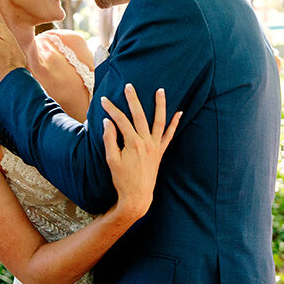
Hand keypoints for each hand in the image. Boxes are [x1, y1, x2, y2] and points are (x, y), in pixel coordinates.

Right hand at [101, 84, 180, 220]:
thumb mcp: (111, 160)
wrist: (137, 197)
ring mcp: (155, 147)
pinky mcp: (160, 152)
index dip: (111, 109)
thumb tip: (108, 121)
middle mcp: (146, 142)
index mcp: (133, 143)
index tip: (104, 100)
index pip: (121, 120)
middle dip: (133, 100)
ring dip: (160, 105)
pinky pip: (169, 135)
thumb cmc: (121, 179)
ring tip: (161, 90)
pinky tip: (179, 113)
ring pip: (159, 121)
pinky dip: (174, 124)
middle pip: (139, 115)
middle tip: (129, 86)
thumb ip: (109, 139)